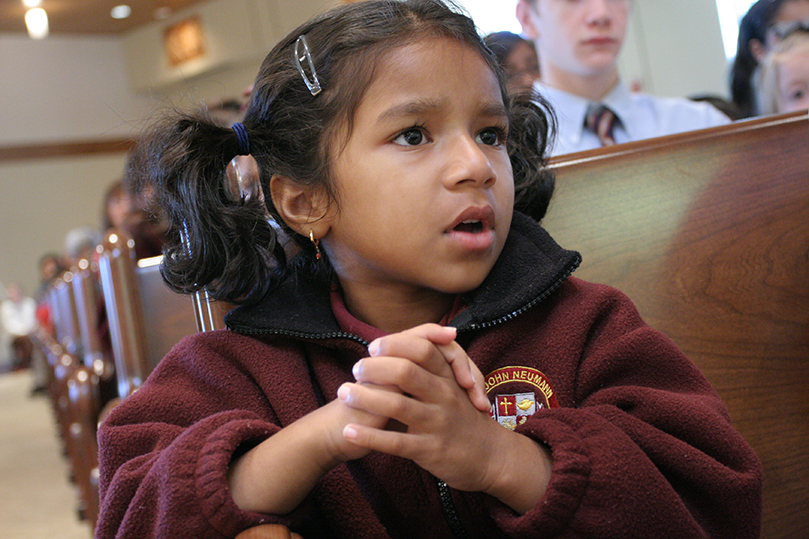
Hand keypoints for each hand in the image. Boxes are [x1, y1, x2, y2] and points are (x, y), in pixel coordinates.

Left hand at [337, 325, 505, 491]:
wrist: (492, 458)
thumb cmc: (465, 417)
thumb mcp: (455, 387)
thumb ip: (432, 367)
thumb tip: (402, 346)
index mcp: (448, 378)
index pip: (422, 348)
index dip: (395, 344)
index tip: (373, 346)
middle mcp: (444, 396)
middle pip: (407, 372)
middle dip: (375, 367)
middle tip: (355, 368)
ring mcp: (437, 423)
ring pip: (397, 405)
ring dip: (365, 398)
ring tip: (343, 394)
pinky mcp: (430, 449)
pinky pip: (395, 443)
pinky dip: (369, 436)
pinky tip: (349, 432)